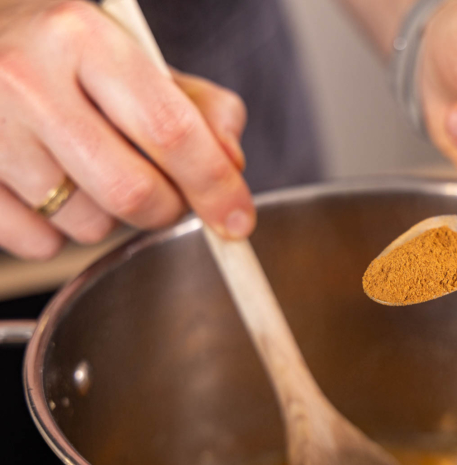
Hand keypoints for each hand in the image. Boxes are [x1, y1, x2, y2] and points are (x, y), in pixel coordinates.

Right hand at [0, 0, 253, 259]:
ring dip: (109, 215)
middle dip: (168, 209)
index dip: (216, 186)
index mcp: (84, 38)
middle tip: (167, 194)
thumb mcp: (136, 57)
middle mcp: (27, 80)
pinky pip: (39, 245)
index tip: (238, 220)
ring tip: (89, 168)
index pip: (170, 131)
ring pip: (88, 225)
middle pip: (133, 193)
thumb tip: (232, 166)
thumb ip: (200, 107)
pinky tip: (49, 184)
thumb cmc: (65, 53)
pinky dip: (59, 230)